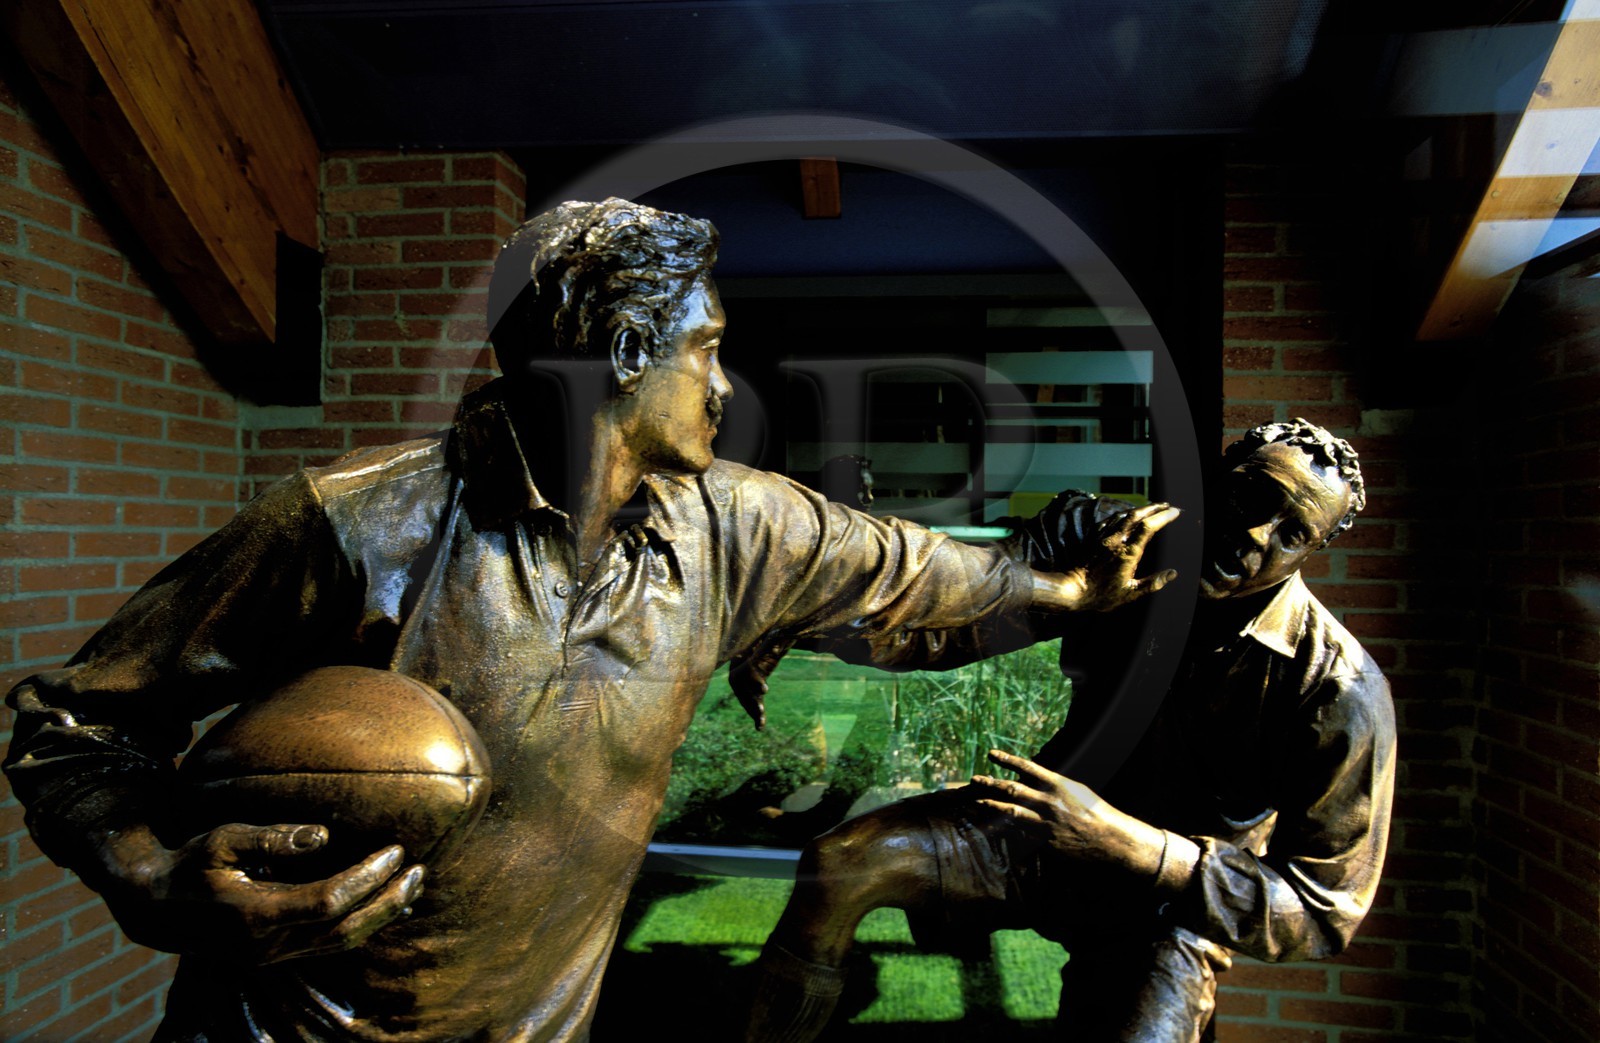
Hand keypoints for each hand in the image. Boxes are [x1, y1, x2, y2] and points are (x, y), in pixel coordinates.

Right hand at [97, 822, 423, 963]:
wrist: (154, 909)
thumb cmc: (190, 865)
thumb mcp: (222, 841)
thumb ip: (272, 838)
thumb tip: (324, 835)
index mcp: (258, 914)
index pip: (329, 901)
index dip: (367, 877)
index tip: (394, 849)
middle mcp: (270, 944)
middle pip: (345, 929)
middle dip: (387, 900)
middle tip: (418, 869)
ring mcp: (273, 955)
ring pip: (342, 942)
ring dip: (381, 916)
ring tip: (413, 886)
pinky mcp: (276, 956)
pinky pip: (330, 945)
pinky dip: (362, 925)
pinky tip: (385, 906)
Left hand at [971, 750, 1165, 875]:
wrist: (1110, 838)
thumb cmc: (1094, 811)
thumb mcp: (1074, 790)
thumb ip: (1051, 785)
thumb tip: (1030, 778)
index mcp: (1057, 784)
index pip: (1027, 767)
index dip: (1007, 759)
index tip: (991, 753)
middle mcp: (1048, 801)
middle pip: (1012, 789)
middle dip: (990, 783)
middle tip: (974, 778)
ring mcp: (1044, 822)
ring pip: (1011, 812)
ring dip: (990, 806)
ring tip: (975, 802)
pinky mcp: (1044, 841)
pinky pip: (1021, 834)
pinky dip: (1006, 831)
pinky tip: (991, 830)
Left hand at [1028, 502, 1179, 612]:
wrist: (1072, 590)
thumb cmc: (1101, 595)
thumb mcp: (1130, 594)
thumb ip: (1153, 583)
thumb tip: (1172, 573)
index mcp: (1128, 552)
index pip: (1148, 527)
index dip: (1163, 517)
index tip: (1176, 512)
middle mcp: (1116, 541)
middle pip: (1136, 515)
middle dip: (1154, 507)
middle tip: (1168, 505)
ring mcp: (1104, 538)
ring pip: (1123, 516)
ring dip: (1140, 509)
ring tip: (1152, 508)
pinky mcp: (1094, 539)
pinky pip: (1110, 521)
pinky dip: (1122, 515)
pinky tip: (1126, 516)